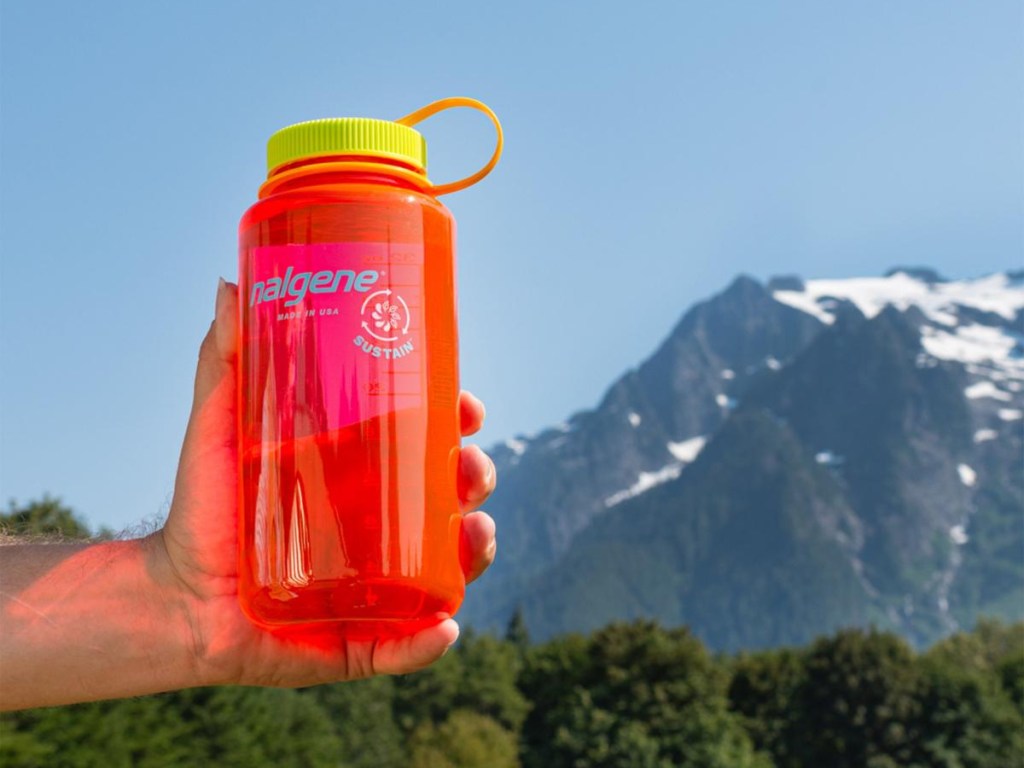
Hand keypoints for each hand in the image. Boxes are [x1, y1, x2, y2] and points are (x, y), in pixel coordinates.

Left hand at [155, 279, 497, 686]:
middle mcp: (381, 532)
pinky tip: (444, 626)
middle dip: (477, 480)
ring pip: (446, 570)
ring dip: (475, 552)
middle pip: (450, 503)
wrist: (169, 596)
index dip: (457, 426)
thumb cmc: (201, 509)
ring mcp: (376, 588)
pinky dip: (431, 640)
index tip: (468, 406)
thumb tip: (229, 285)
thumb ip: (224, 362)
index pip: (427, 449)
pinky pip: (405, 645)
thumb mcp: (218, 429)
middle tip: (469, 468)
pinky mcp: (355, 642)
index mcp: (362, 482)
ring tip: (472, 535)